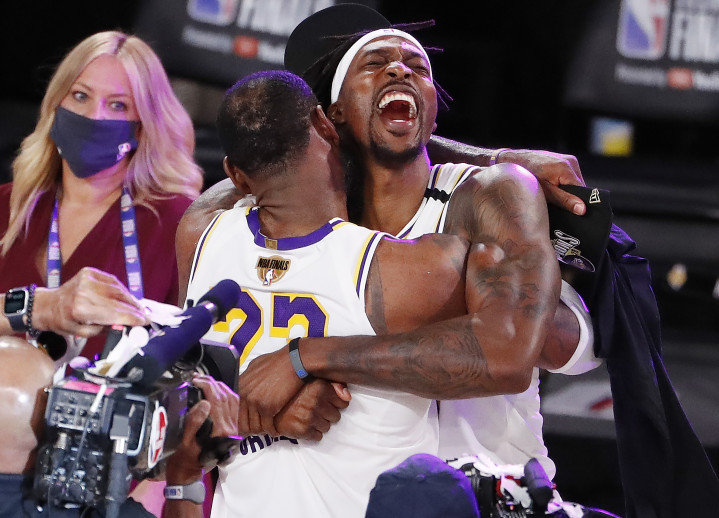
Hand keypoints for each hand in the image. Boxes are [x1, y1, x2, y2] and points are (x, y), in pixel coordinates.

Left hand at [34, 267, 148, 336]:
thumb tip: (127, 326)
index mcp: (81, 309)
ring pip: (118, 289)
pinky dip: (121, 290)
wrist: (49, 305)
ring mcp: (87, 279)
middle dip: (134, 309)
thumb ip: (106, 329)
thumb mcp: (83, 333)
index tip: (145, 322)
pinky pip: (112, 281)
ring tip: (138, 308)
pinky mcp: (89, 272)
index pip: (114, 313)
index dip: (132, 318)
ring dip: (130, 299)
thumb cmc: (64, 321)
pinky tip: (126, 297)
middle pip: (118, 301)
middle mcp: (84, 292)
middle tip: (146, 316)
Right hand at [166, 374, 239, 483]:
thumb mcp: (183, 443)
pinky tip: (216, 390)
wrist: (189, 474)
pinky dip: (226, 394)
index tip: (195, 380)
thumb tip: (204, 402)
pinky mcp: (231, 428)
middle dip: (212, 383)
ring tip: (205, 380)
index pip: (217, 400)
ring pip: (232, 399)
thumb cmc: (183, 460)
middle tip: (198, 378)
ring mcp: (233, 428)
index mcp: (219, 431)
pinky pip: (233, 405)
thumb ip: (194, 423)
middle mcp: (230, 428)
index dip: (206, 385)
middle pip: (225, 397)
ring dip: (220, 386)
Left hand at [237, 346, 303, 437]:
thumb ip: (249, 376)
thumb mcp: (257, 364)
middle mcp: (245, 394)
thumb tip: (247, 383)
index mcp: (241, 384)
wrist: (295, 361)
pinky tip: (276, 431)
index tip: (247, 424)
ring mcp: (255, 402)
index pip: (235, 409)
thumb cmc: (280, 360)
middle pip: (243, 421)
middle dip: (251, 429)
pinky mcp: (268, 408)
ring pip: (254, 426)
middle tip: (259, 432)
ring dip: (262, 431)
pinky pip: (267, 427)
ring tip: (269, 431)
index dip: (242, 419)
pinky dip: (272, 431)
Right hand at [273, 380, 350, 440]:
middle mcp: (317, 402)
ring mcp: (310, 417)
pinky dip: (312, 433)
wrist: (269, 404)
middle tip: (314, 410)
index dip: (334, 404)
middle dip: (327, 414)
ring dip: (319, 424)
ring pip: (327, 427)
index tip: (324, 402)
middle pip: (336, 416)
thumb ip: (334, 384)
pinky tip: (303, 424)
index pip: (343, 403)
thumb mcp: (312, 380)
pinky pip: (318, 437)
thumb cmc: (291, 391)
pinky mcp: (303, 430)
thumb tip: (348, 397)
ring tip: (307, 417)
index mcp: (321, 387)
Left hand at [498, 149, 586, 214]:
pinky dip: (561, 182)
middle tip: (554, 200)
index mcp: (567, 168)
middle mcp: (570, 161)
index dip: (577, 202)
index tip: (569, 209)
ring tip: (550, 190)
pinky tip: (549, 183)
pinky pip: (567, 175)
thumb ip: (565, 200)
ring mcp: (566, 158)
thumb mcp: (545, 193)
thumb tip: (582, 209)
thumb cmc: (525, 177)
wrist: (511, 162)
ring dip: (564, 188)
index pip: (582, 190)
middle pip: (578, 186)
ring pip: (573, 181)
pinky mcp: (562, 159)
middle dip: (570, 195)